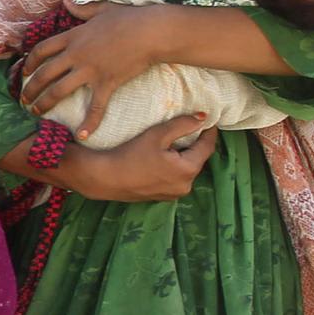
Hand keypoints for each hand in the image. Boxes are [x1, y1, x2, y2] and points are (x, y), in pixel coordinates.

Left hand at [19, 3, 161, 138]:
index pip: (42, 50)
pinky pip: (96, 106)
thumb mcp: (102, 9)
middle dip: (30, 89)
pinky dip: (90, 122)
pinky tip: (82, 135)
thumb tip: (66, 1)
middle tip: (23, 100)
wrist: (152, 31)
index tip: (24, 72)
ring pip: (59, 91)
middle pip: (44, 74)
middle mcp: (76, 55)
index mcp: (73, 37)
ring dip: (45, 104)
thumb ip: (82, 8)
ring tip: (36, 113)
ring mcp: (90, 70)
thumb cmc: (130, 18)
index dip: (29, 62)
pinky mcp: (106, 83)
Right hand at [63, 114, 216, 202]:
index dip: (209, 132)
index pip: (207, 147)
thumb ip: (182, 124)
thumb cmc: (130, 154)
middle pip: (196, 159)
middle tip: (189, 129)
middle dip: (194, 144)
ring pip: (185, 170)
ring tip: (173, 144)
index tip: (209, 120)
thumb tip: (203, 117)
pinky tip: (161, 159)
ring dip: (183, 157)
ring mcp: (173, 194)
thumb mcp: (157, 135)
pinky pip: (174, 179)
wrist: (104, 177)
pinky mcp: (162, 197)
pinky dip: (173, 168)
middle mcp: (185, 186)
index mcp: (188, 170)